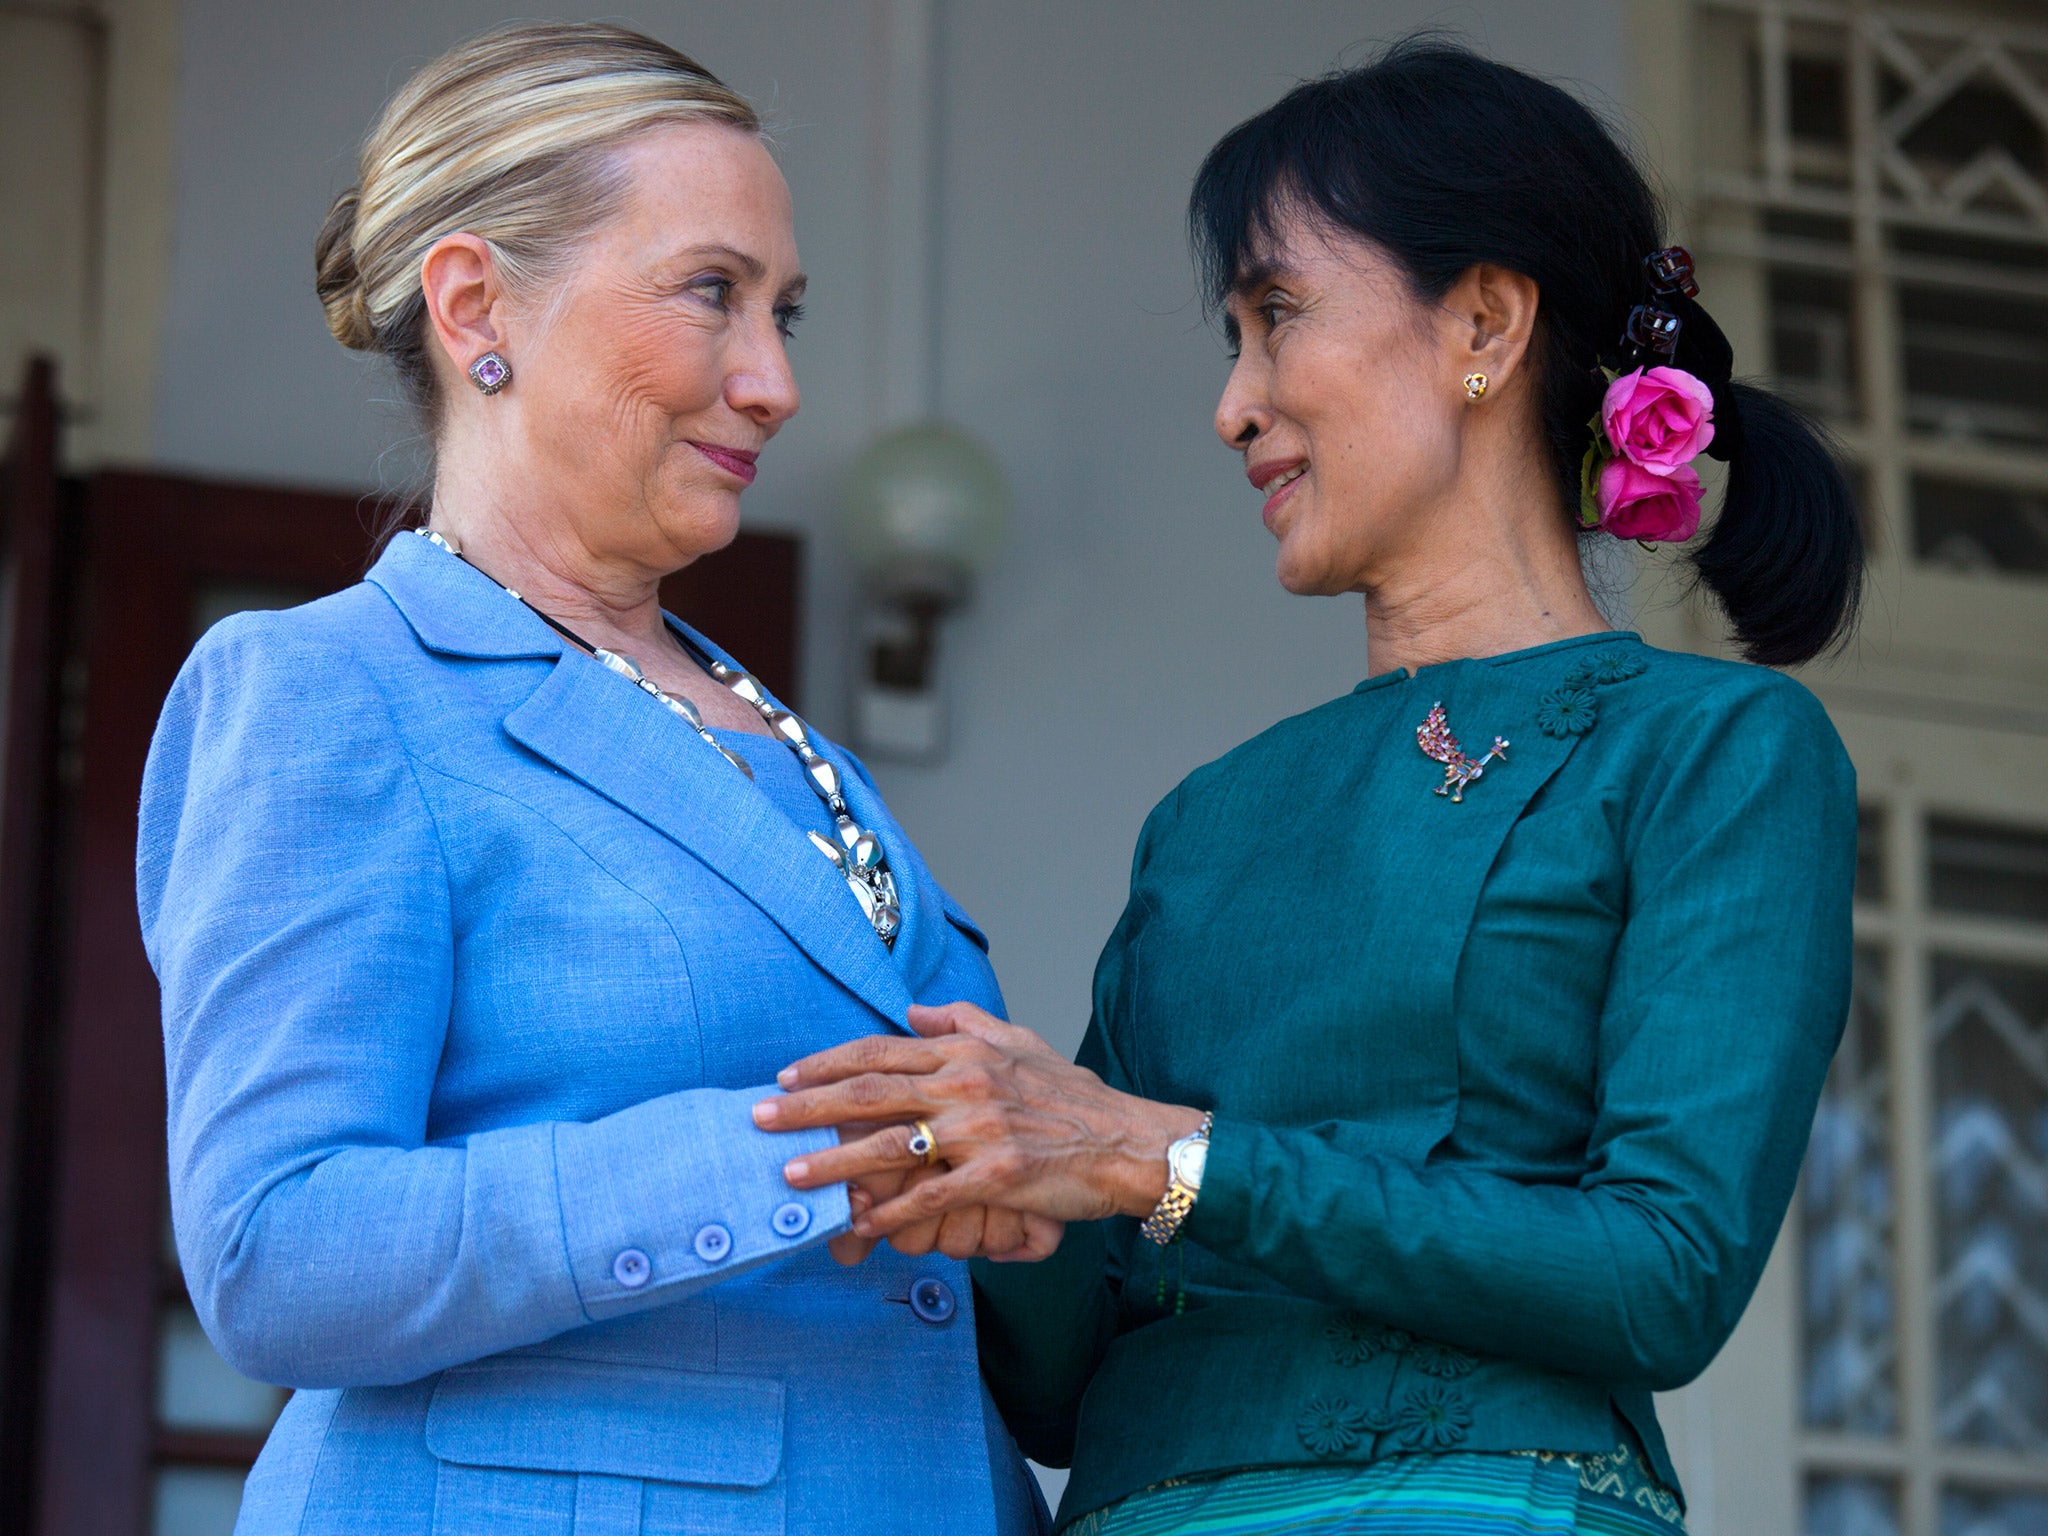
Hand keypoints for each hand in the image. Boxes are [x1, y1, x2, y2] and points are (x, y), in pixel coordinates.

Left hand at [754, 1002, 1203, 1241]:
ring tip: (788, 1175)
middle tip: (760, 1119)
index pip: (879, 1052)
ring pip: (888, 1145)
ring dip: (833, 1164)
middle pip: (868, 1093)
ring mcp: (979, 1131)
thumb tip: (914, 1011)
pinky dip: (890, 1213)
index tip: (785, 1076)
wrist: (1127, 1141)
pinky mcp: (996, 1176)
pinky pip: (929, 1197)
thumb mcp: (1019, 1042)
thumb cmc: (1075, 1097)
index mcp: (965, 1052)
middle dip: (807, 1108)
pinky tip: (859, 1225)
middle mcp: (965, 1085)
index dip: (827, 1064)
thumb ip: (963, 1022)